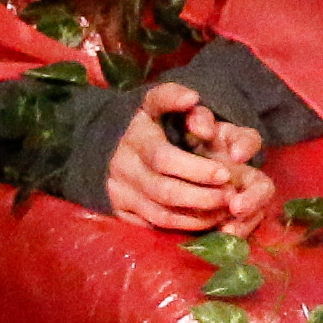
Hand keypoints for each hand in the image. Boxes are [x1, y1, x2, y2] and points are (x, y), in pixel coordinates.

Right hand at [104, 83, 267, 231]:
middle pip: (164, 191)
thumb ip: (171, 95)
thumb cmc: (137, 122)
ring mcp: (120, 193)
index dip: (196, 169)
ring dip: (197, 217)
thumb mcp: (149, 101)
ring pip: (160, 214)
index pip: (164, 159)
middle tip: (231, 195)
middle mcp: (124, 169)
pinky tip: (206, 221)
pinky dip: (182, 227)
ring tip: (225, 209)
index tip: (226, 172)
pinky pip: (152, 225)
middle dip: (202, 197)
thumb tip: (193, 97)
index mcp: (134, 140)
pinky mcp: (120, 211)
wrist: (91, 142)